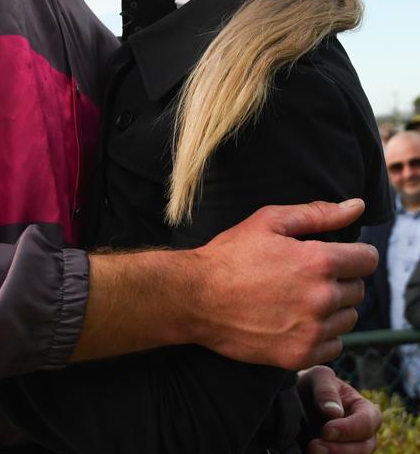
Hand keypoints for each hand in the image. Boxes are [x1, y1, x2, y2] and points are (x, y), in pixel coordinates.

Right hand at [191, 199, 377, 369]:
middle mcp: (321, 298)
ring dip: (333, 308)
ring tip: (300, 297)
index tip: (336, 255)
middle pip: (358, 290)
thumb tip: (358, 207)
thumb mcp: (270, 221)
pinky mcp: (299, 355)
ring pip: (348, 319)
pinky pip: (334, 346)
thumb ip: (319, 214)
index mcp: (318, 262)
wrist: (196, 297)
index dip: (354, 253)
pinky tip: (296, 320)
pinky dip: (322, 334)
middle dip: (340, 279)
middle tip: (307, 274)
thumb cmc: (231, 254)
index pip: (367, 260)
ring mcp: (311, 331)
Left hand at [298, 365, 380, 452]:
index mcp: (365, 409)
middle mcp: (365, 433)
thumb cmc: (315, 384)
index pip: (366, 423)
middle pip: (364, 448)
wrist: (299, 398)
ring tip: (311, 450)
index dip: (348, 430)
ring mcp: (355, 448)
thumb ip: (326, 390)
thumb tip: (334, 412)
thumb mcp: (319, 377)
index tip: (325, 431)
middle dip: (340, 450)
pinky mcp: (340, 453)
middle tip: (314, 446)